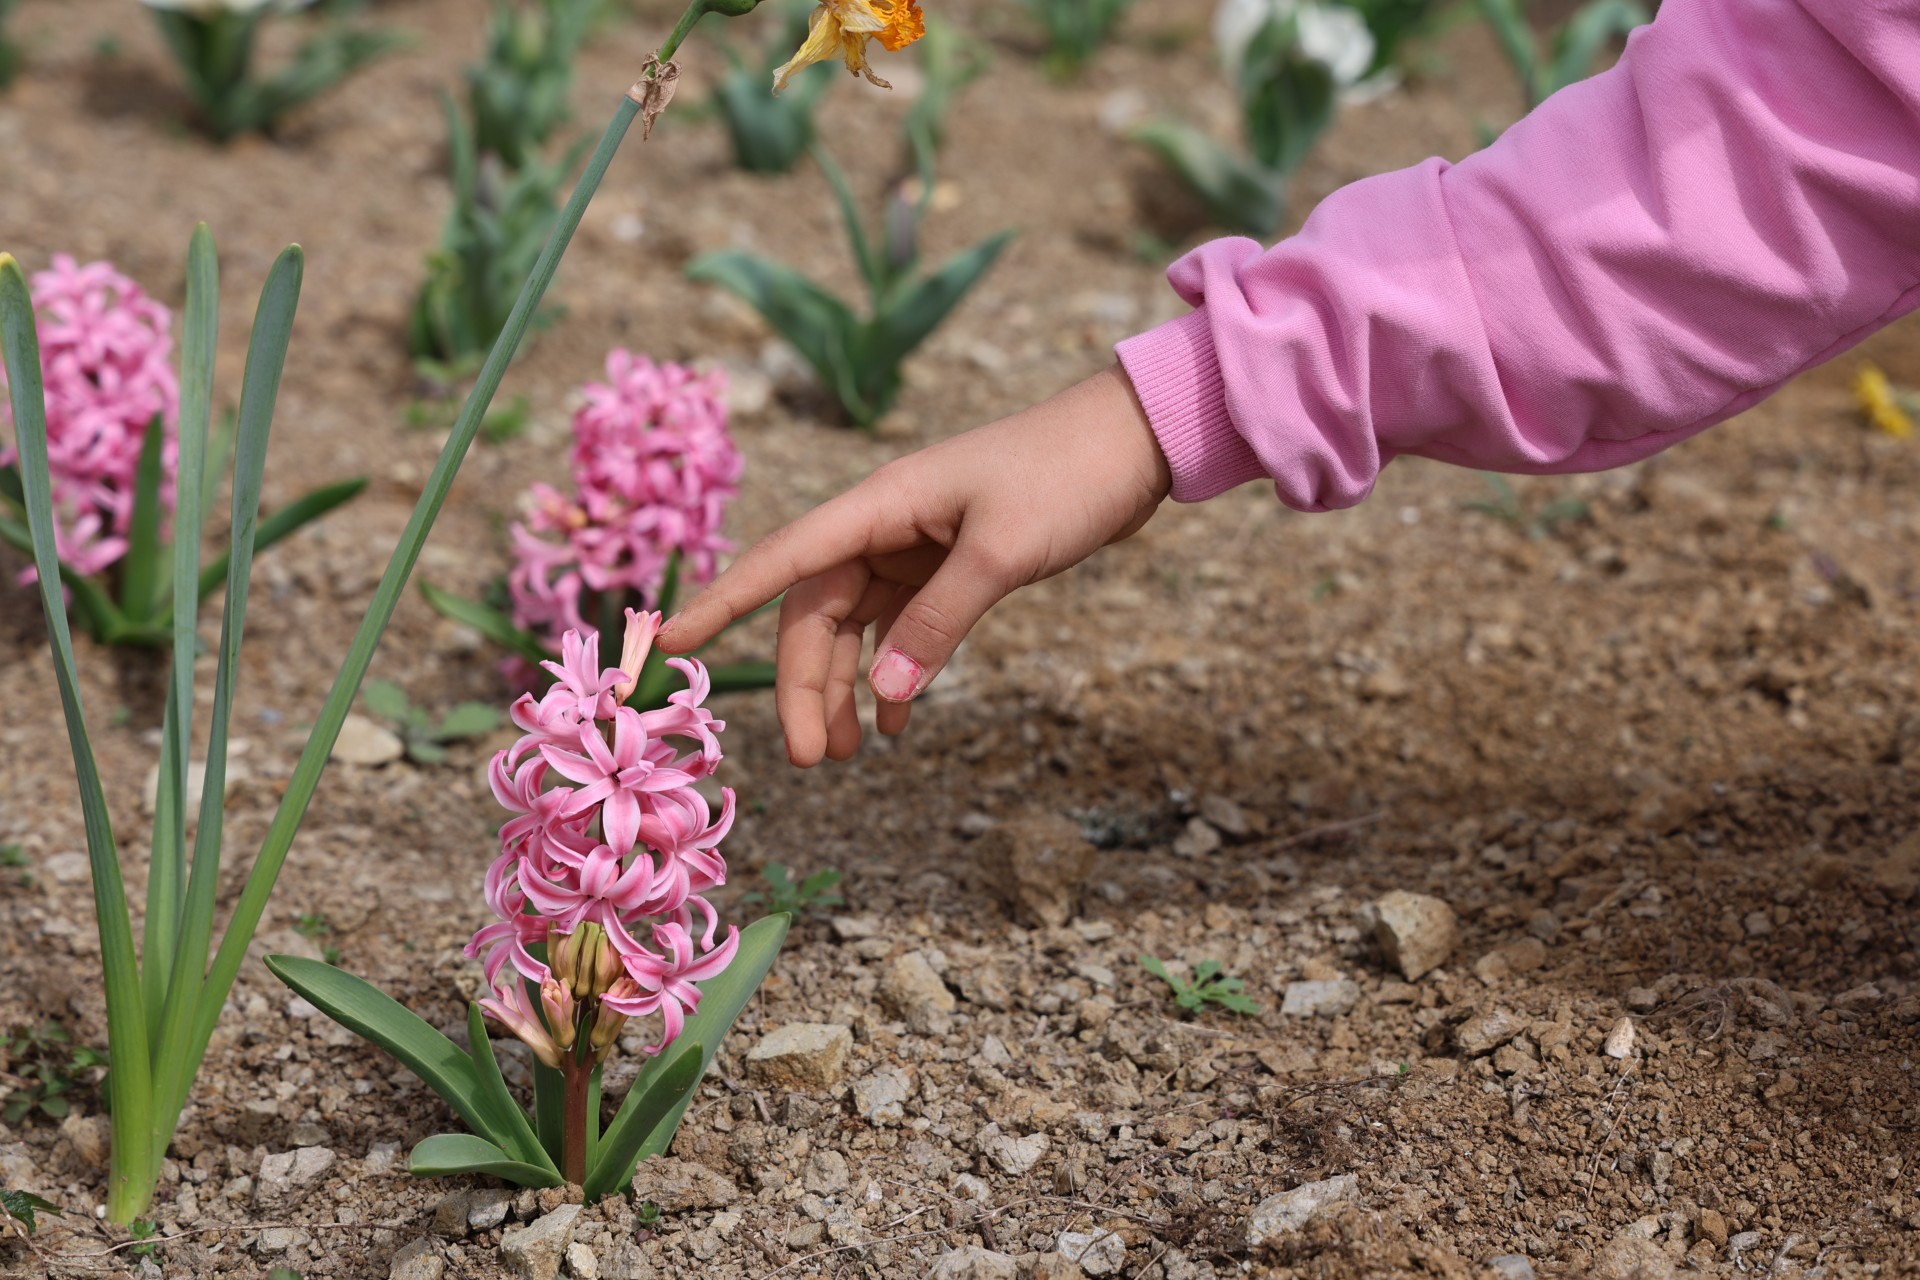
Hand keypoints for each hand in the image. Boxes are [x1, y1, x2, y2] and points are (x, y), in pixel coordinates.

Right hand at [657, 364, 1172, 764]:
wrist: (1132, 442)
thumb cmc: (1066, 476)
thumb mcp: (1003, 552)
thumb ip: (940, 622)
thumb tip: (883, 693)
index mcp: (879, 505)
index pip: (780, 561)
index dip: (722, 603)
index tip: (672, 646)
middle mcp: (884, 524)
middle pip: (815, 613)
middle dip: (805, 685)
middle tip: (811, 760)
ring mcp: (915, 545)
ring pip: (853, 626)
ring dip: (844, 687)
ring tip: (845, 755)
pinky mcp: (949, 562)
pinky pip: (900, 626)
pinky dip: (893, 672)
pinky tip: (895, 721)